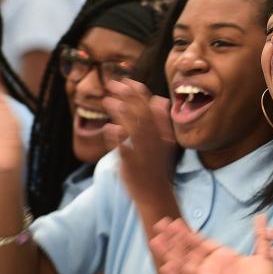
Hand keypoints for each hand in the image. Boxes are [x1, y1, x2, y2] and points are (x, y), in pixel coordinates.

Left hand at [103, 79, 176, 200]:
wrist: (155, 193)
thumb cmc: (155, 165)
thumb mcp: (164, 140)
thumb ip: (161, 119)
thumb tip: (160, 99)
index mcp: (161, 131)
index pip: (151, 106)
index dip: (138, 91)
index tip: (126, 80)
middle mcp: (154, 139)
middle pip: (141, 112)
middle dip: (127, 96)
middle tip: (112, 84)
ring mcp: (143, 151)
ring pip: (134, 127)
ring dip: (121, 113)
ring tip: (108, 101)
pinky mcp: (132, 164)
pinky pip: (124, 149)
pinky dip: (117, 138)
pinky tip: (108, 128)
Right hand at [150, 216, 272, 273]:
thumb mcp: (264, 256)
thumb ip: (260, 236)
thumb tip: (261, 217)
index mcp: (222, 259)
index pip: (199, 243)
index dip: (187, 233)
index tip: (175, 222)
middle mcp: (210, 269)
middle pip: (186, 251)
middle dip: (173, 238)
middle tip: (160, 224)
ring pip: (182, 264)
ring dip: (169, 252)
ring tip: (155, 239)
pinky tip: (165, 265)